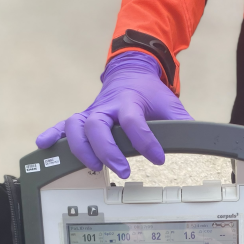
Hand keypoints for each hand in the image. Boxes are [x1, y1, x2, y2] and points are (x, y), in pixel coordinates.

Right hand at [36, 51, 192, 178]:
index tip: (158, 158)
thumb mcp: (169, 104)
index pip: (133, 120)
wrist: (130, 73)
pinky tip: (43, 145)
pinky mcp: (82, 120)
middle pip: (96, 125)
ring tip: (92, 167)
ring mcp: (91, 113)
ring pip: (75, 127)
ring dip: (80, 149)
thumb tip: (201, 141)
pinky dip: (51, 135)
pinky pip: (62, 126)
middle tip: (123, 170)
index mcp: (129, 100)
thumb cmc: (149, 93)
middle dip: (107, 150)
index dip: (144, 140)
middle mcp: (106, 106)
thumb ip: (182, 122)